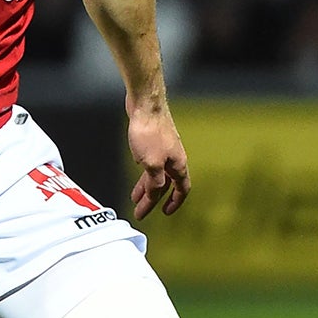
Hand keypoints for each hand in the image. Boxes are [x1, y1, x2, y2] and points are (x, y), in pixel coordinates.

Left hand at [127, 101, 189, 219]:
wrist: (146, 105)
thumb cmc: (150, 131)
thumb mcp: (152, 164)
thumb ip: (154, 182)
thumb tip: (155, 194)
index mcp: (178, 165)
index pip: (181, 190)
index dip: (175, 203)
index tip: (166, 212)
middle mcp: (173, 158)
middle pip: (165, 184)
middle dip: (153, 198)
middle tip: (141, 210)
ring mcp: (163, 149)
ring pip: (156, 173)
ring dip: (146, 186)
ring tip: (135, 197)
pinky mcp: (153, 141)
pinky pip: (150, 162)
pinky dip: (144, 172)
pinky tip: (137, 171)